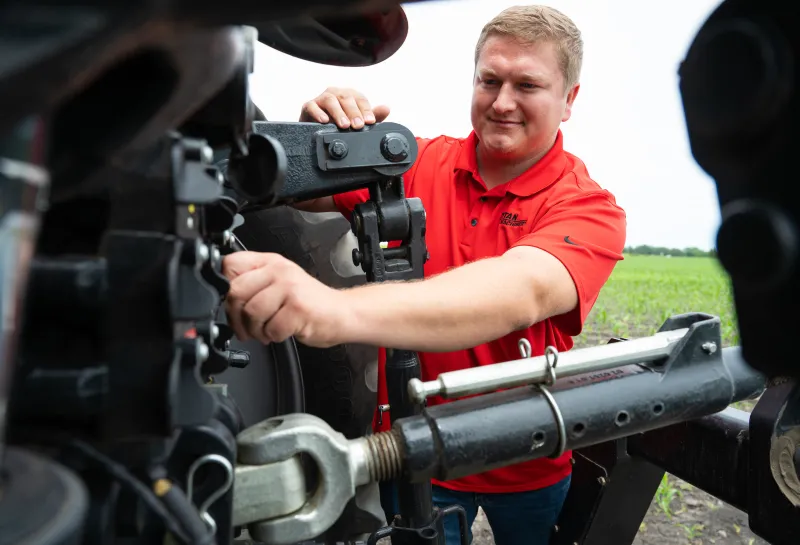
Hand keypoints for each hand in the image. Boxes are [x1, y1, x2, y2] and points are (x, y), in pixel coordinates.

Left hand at [222, 251, 348, 346]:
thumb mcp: (279, 283)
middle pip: (236, 291)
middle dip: (237, 317)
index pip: (230, 265)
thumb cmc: (309, 303)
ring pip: (251, 312)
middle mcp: (279, 271)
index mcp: (270, 262)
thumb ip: (254, 283)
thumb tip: (223, 298)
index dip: (224, 288)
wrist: (341, 313)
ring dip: (256, 330)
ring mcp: (290, 288)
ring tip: (267, 330)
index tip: (232, 303)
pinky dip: (273, 337)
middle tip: (246, 327)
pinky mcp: (298, 308)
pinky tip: (281, 332)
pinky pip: (270, 328)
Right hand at [300, 87, 390, 129]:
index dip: (366, 110)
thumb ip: (372, 116)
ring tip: (344, 125)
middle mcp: (336, 94)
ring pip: (330, 100)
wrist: (317, 132)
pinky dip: (318, 113)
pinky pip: (312, 106)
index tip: (370, 122)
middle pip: (346, 98)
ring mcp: (321, 99)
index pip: (360, 99)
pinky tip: (324, 121)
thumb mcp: (358, 122)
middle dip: (353, 112)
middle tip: (358, 126)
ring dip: (338, 113)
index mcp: (350, 96)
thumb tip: (387, 108)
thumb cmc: (339, 125)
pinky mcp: (308, 106)